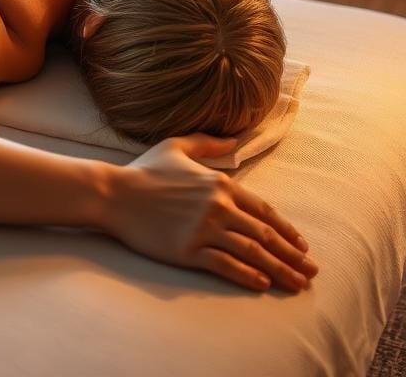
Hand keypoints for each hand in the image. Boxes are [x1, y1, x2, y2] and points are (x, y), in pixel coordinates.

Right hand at [104, 134, 318, 292]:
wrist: (114, 194)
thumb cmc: (144, 170)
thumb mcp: (176, 145)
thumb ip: (208, 142)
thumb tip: (234, 140)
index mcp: (218, 183)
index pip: (264, 210)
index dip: (286, 230)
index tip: (301, 245)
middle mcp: (217, 207)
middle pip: (265, 235)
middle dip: (292, 256)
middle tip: (310, 271)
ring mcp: (204, 230)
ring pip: (252, 253)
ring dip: (279, 270)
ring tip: (296, 284)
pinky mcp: (188, 250)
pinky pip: (226, 265)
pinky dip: (247, 275)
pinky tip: (262, 283)